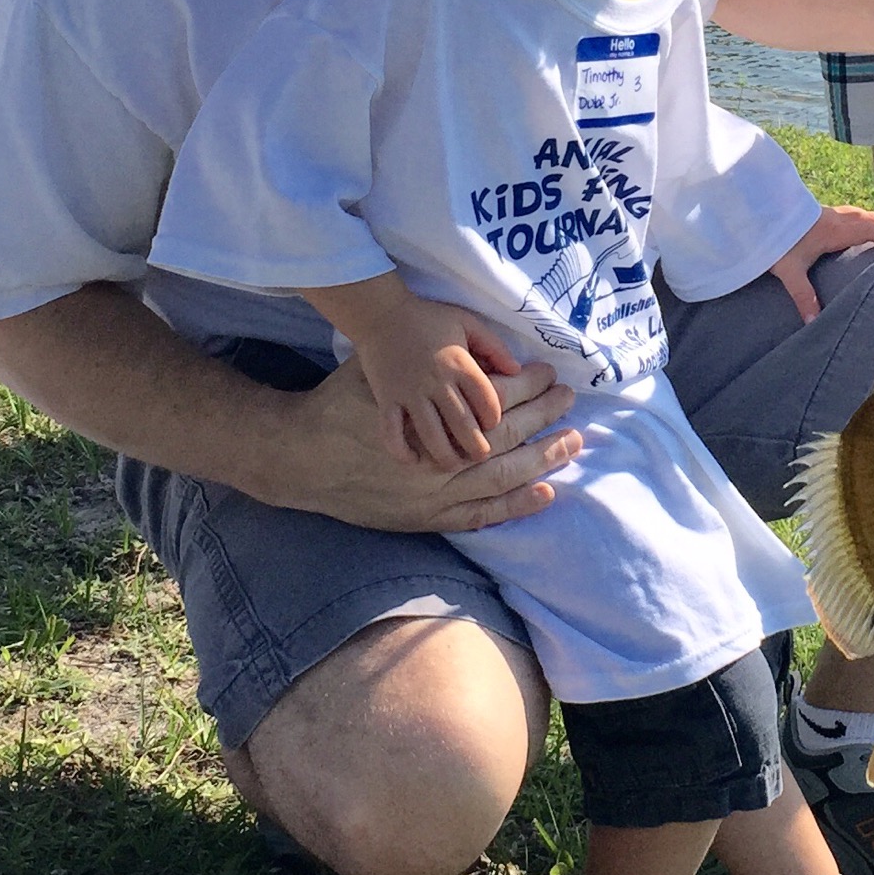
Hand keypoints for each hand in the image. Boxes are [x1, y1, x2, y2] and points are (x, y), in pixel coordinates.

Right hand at [245, 352, 581, 528]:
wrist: (301, 454)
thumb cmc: (340, 401)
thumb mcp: (380, 368)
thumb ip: (422, 367)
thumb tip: (487, 359)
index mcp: (427, 410)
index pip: (495, 396)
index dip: (528, 386)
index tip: (551, 376)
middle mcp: (437, 450)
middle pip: (506, 433)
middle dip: (544, 416)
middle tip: (571, 402)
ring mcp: (434, 488)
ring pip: (500, 474)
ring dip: (540, 459)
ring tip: (572, 444)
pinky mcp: (425, 515)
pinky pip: (479, 513)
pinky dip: (513, 504)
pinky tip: (544, 492)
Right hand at [356, 300, 518, 469]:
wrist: (380, 313)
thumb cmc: (427, 318)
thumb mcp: (467, 322)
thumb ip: (494, 346)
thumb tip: (518, 371)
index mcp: (460, 363)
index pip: (486, 401)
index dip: (493, 419)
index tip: (492, 426)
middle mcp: (437, 381)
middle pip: (463, 423)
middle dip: (475, 446)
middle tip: (481, 456)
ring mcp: (410, 393)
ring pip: (431, 434)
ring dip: (444, 455)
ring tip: (453, 465)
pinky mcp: (386, 399)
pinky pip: (392, 432)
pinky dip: (401, 450)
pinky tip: (412, 461)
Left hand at [770, 204, 873, 321]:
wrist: (757, 214)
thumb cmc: (774, 241)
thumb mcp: (788, 271)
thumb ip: (803, 296)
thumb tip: (812, 322)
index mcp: (834, 231)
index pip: (870, 231)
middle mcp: (835, 219)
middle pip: (871, 219)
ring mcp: (827, 213)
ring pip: (861, 214)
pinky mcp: (819, 213)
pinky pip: (851, 214)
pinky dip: (865, 218)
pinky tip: (862, 223)